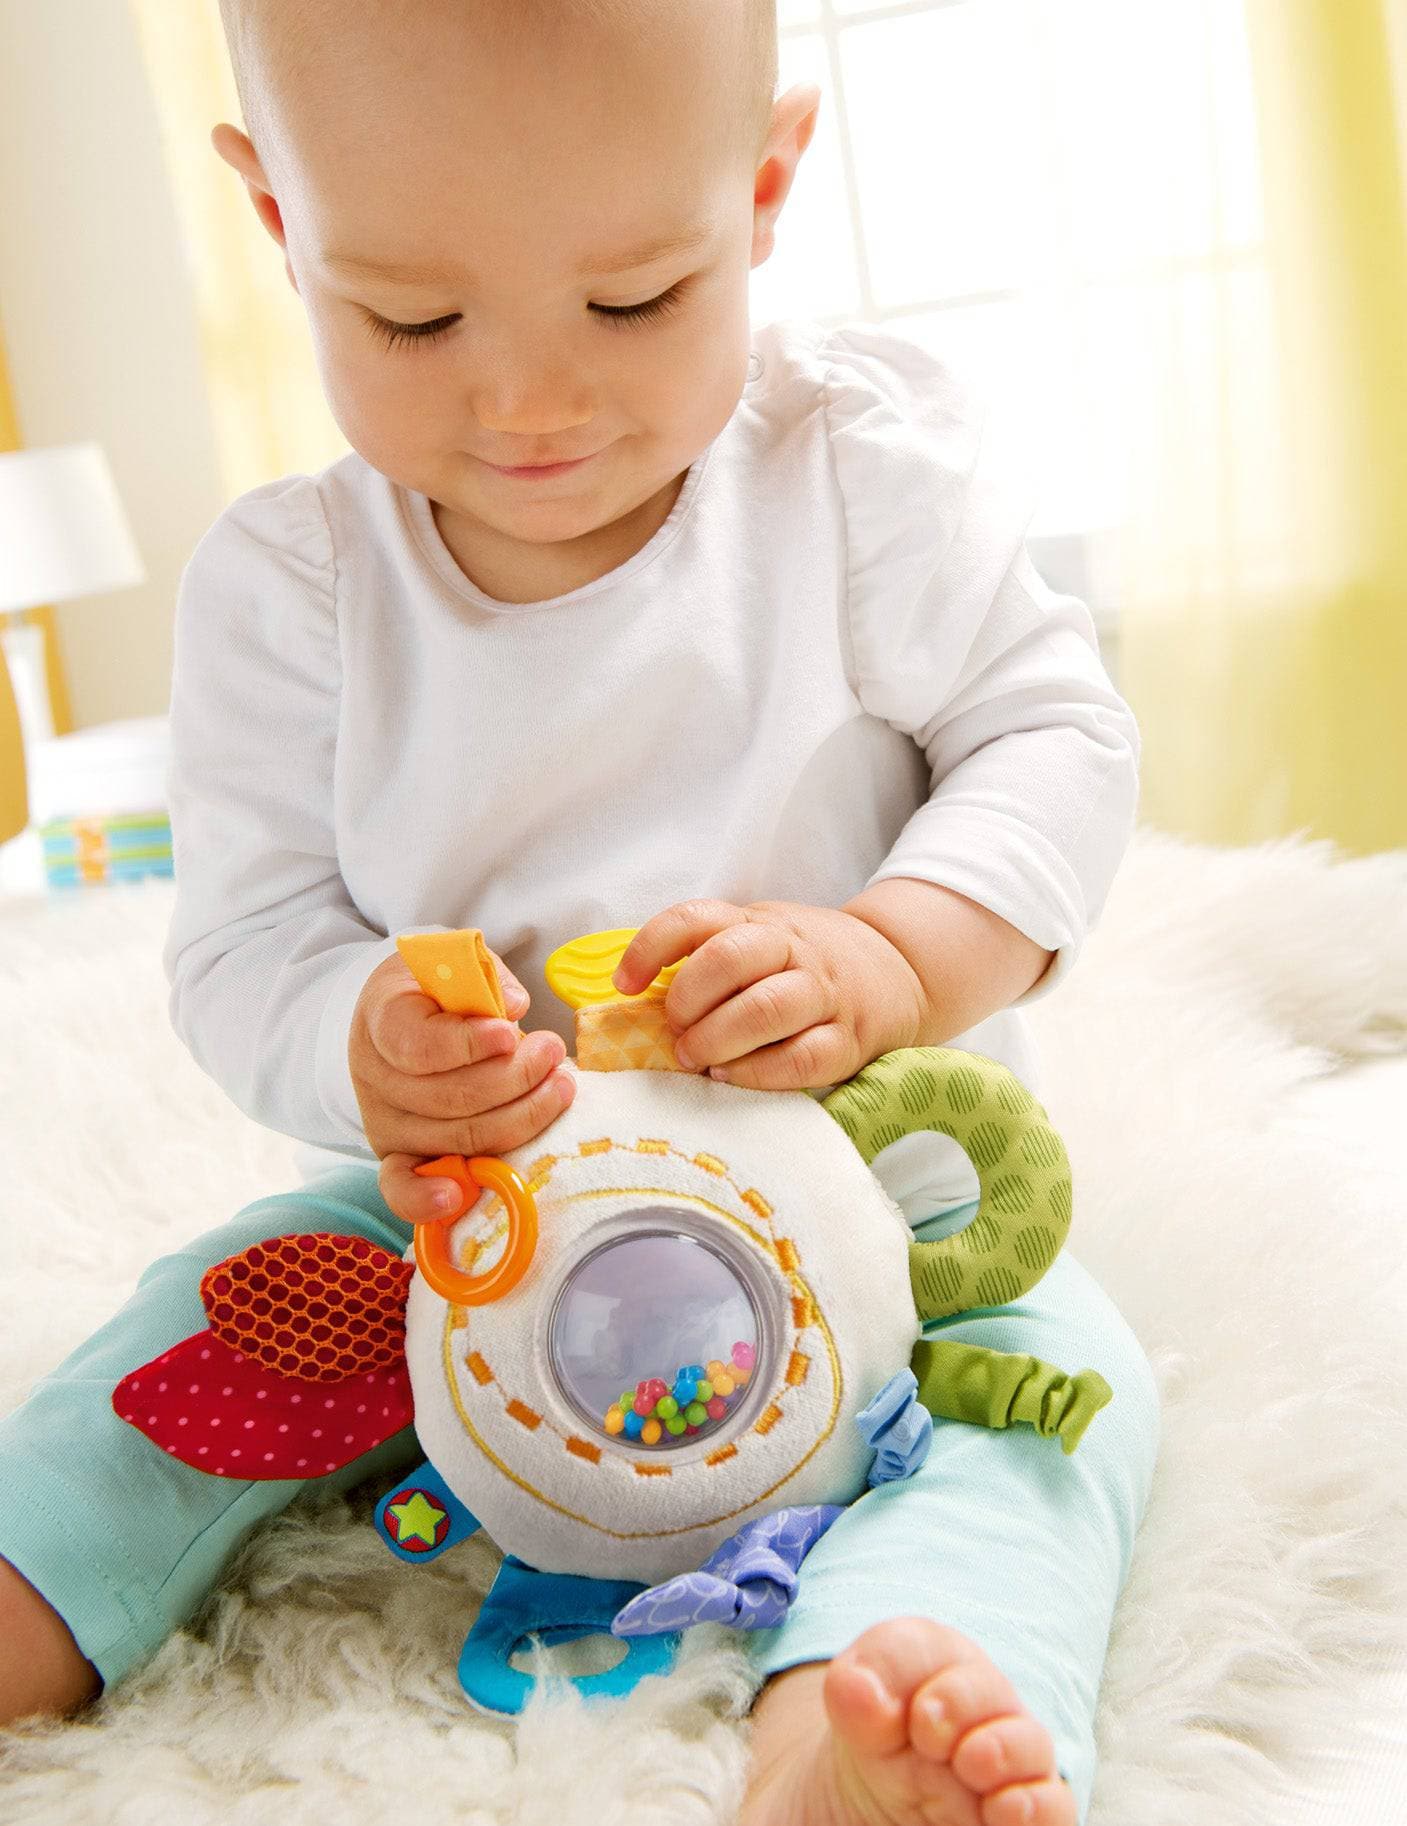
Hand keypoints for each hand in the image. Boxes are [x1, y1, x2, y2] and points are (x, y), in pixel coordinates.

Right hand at [349, 949, 575, 1223]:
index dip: (468, 1044)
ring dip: (521, 1117)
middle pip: (450, 1097)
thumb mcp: (458, 963)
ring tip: (560, 1085)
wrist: (403, 1017)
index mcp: (383, 1019)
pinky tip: (461, 1195)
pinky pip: (403, 1189)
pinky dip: (429, 1200)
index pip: (419, 1044)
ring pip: (457, 1138)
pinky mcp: (399, 1156)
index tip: (511, 1032)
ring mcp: (385, 1122)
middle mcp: (375, 1077)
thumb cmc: (441, 989)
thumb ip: (487, 977)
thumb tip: (514, 1006)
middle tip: (554, 1052)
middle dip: (515, 1078)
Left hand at [611, 899, 928, 1090]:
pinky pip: (801, 1058)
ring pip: (767, 1008)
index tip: (626, 984)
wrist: (899, 971)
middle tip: (675, 1029)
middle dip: (688, 999)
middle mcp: (794, 950)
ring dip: (718, 1038)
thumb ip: (709, 955)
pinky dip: (757, 1074)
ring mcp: (825, 994)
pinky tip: (731, 1078)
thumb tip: (636, 1000)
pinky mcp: (849, 1040)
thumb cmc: (805, 963)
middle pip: (731, 958)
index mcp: (761, 923)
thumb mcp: (761, 937)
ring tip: (696, 1059)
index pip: (696, 918)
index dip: (651, 947)